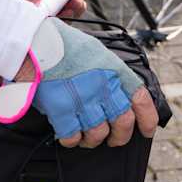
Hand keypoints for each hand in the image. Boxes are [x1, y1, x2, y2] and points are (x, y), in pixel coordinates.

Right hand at [28, 20, 159, 149]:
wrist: (34, 42)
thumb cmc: (64, 45)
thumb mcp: (97, 52)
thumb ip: (111, 73)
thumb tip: (120, 94)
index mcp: (115, 70)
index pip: (141, 100)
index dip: (147, 120)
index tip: (146, 131)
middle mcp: (103, 85)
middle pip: (123, 123)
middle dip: (119, 137)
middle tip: (113, 140)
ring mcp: (82, 98)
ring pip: (98, 134)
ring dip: (93, 140)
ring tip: (86, 136)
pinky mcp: (61, 109)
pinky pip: (72, 136)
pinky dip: (71, 140)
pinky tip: (68, 134)